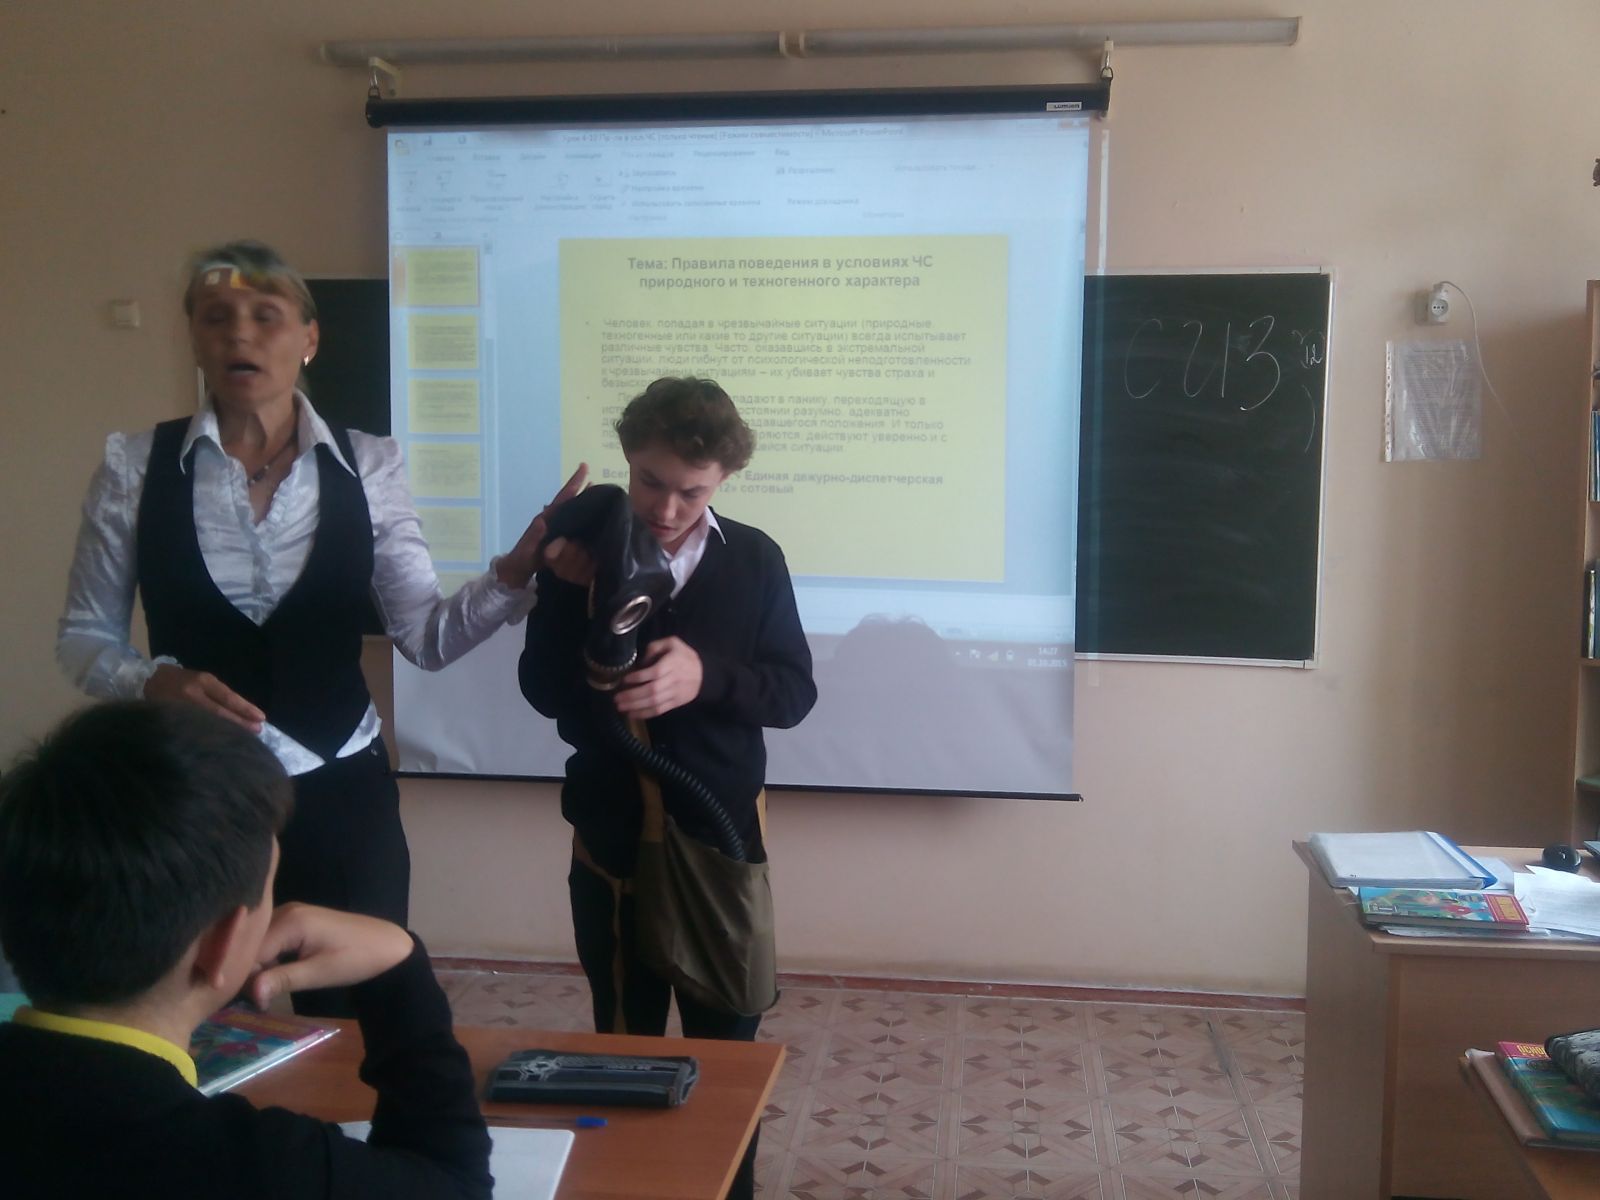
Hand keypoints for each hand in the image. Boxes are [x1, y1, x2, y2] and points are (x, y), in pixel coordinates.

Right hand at [144, 664, 264, 732]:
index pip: (228, 697)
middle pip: (220, 712)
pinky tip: (219, 743)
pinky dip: (208, 737)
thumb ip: (216, 694)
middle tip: (257, 731)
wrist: (147, 680)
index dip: (245, 709)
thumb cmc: (180, 681)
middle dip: (239, 723)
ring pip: (208, 723)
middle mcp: (191, 693)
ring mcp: (179, 708)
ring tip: (243, 740)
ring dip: (227, 732)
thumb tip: (241, 712)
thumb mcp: (199, 680)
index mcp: (202, 681)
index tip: (261, 718)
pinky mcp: (171, 720)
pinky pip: (193, 730)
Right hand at [246, 903, 413, 1007]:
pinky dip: (268, 959)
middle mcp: (284, 911)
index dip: (243, 977)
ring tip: (264, 991)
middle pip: (250, 944)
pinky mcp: (295, 921)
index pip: (248, 951)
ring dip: (257, 967)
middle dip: (248, 972)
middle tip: (257, 1000)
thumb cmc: (356, 958)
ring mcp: (290, 913)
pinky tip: (274, 976)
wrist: (387, 945)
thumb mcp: (319, 973)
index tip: (248, 1002)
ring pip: (257, 943)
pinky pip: (270, 940)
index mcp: (289, 921)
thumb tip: (250, 994)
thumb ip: (282, 980)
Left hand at [496, 462, 589, 587]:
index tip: (584, 468)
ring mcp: (556, 528)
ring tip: (600, 495)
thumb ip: (534, 535)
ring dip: (585, 502)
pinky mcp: (560, 537)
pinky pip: (574, 524)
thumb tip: (542, 520)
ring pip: (573, 510)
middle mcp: (553, 519)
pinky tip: (593, 520)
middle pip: (570, 500)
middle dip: (582, 489)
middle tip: (599, 480)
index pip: (563, 497)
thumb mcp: (527, 547)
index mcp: (547, 518)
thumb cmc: (522, 558)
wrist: (518, 569)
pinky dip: (583, 518)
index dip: (574, 483)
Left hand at [615, 637, 701, 718]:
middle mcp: (674, 680)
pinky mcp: (676, 703)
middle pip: (652, 690)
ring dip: (636, 706)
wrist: (704, 673)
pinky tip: (632, 714)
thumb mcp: (672, 643)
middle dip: (632, 695)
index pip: (655, 672)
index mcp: (672, 663)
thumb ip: (655, 647)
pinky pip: (659, 710)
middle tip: (617, 698)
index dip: (639, 677)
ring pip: (654, 702)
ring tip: (621, 707)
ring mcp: (675, 693)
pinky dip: (645, 714)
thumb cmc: (684, 656)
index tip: (625, 679)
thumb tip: (641, 661)